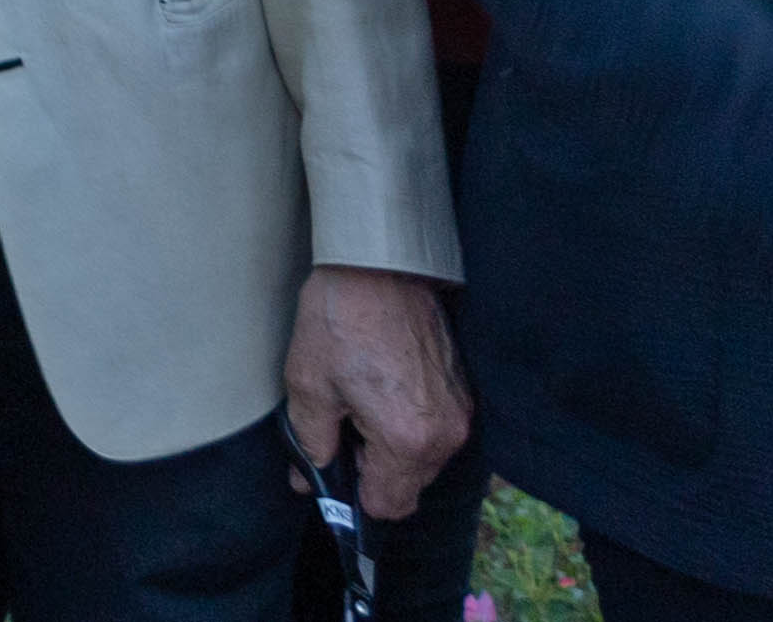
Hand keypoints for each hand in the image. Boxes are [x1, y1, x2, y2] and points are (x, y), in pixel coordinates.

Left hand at [286, 263, 471, 525]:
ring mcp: (461, 412)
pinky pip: (438, 432)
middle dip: (374, 471)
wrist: (379, 266)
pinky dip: (412, 426)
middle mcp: (445, 434)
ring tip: (362, 403)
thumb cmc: (340, 319)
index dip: (354, 494)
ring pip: (425, 462)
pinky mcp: (465, 392)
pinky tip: (385, 391)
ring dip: (394, 449)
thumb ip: (310, 442)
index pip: (388, 505)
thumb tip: (307, 479)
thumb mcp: (308, 384)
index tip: (335, 468)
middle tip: (343, 428)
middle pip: (409, 487)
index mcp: (406, 440)